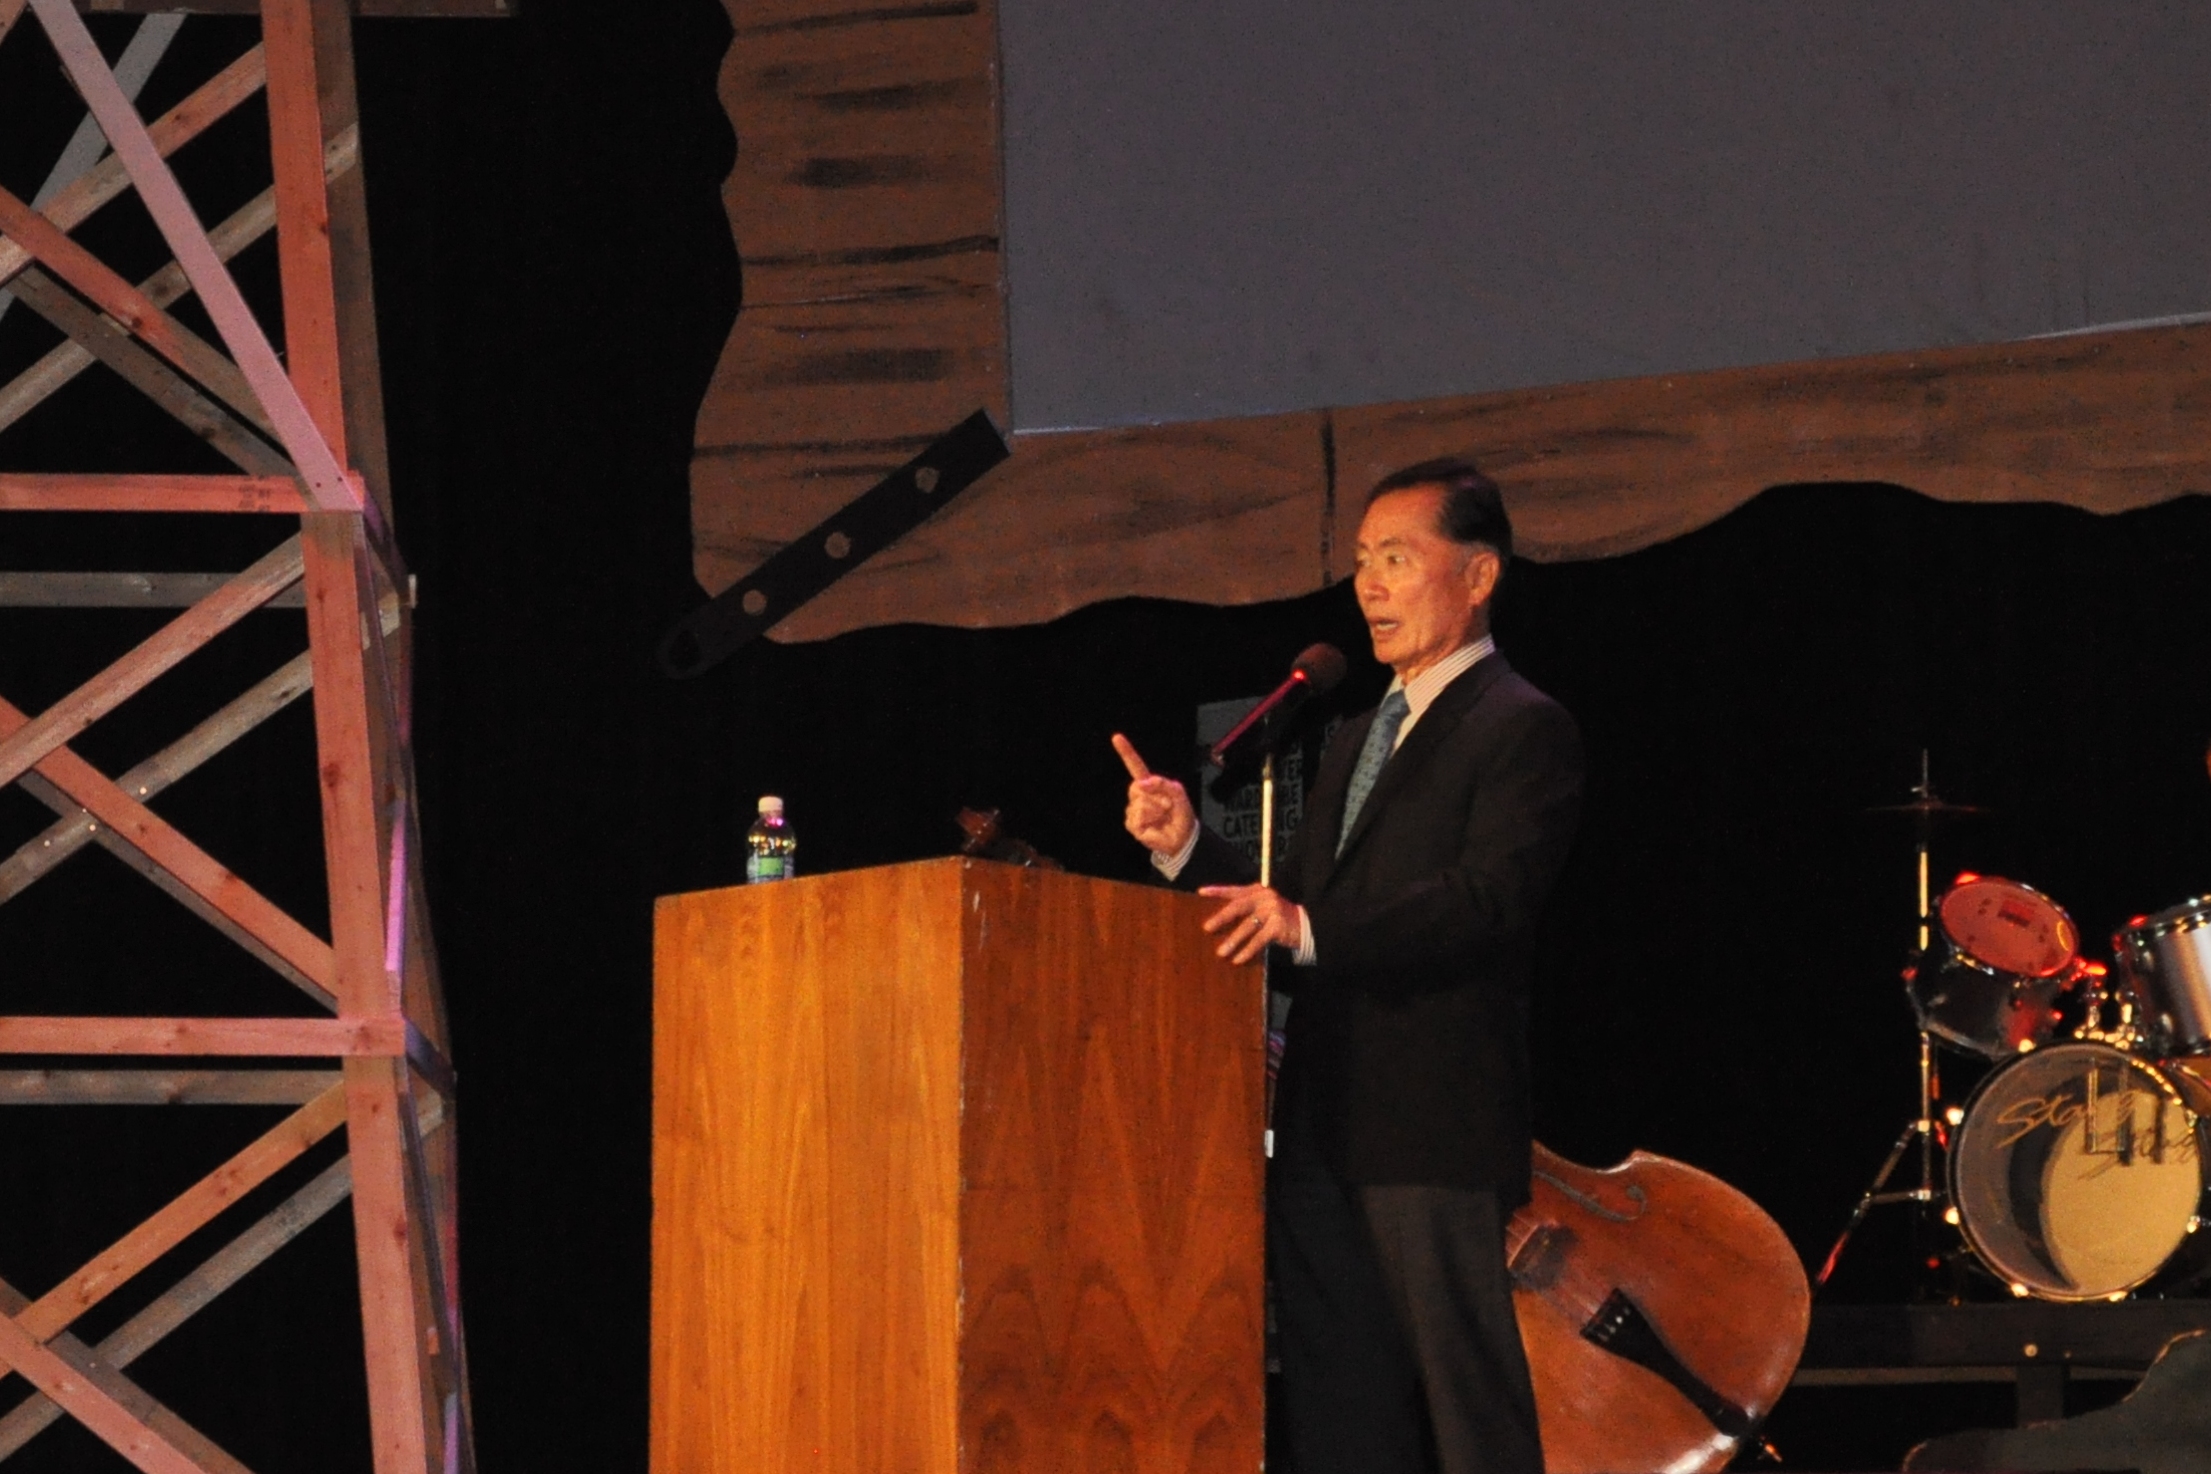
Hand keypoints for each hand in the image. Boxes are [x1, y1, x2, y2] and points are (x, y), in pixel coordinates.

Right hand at [1112, 733, 1195, 857]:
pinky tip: (1154, 825)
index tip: (1116, 737)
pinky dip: (1150, 821)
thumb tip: (1142, 783)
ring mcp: (1134, 810)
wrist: (1183, 837)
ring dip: (1155, 810)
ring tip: (1162, 816)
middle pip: (1136, 786)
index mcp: (1150, 784)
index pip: (1135, 766)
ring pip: (1139, 803)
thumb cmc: (1181, 813)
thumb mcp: (1178, 793)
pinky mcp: (1132, 824)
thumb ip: (1163, 783)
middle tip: (1167, 805)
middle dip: (1155, 795)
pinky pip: (1138, 817)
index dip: (1126, 752)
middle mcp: (1140, 795)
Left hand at [1198, 884, 1303, 964]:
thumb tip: (1219, 921)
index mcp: (1257, 891)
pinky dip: (1247, 951)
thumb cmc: (1278, 918)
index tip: (1200, 892)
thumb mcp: (1262, 908)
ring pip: (1247, 926)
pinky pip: (1258, 940)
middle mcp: (1264, 897)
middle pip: (1238, 906)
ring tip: (1221, 952)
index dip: (1217, 891)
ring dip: (1233, 940)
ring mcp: (1272, 910)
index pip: (1234, 890)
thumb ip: (1246, 909)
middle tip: (1207, 928)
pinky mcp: (1277, 925)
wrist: (1306, 925)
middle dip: (1221, 918)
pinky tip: (1238, 960)